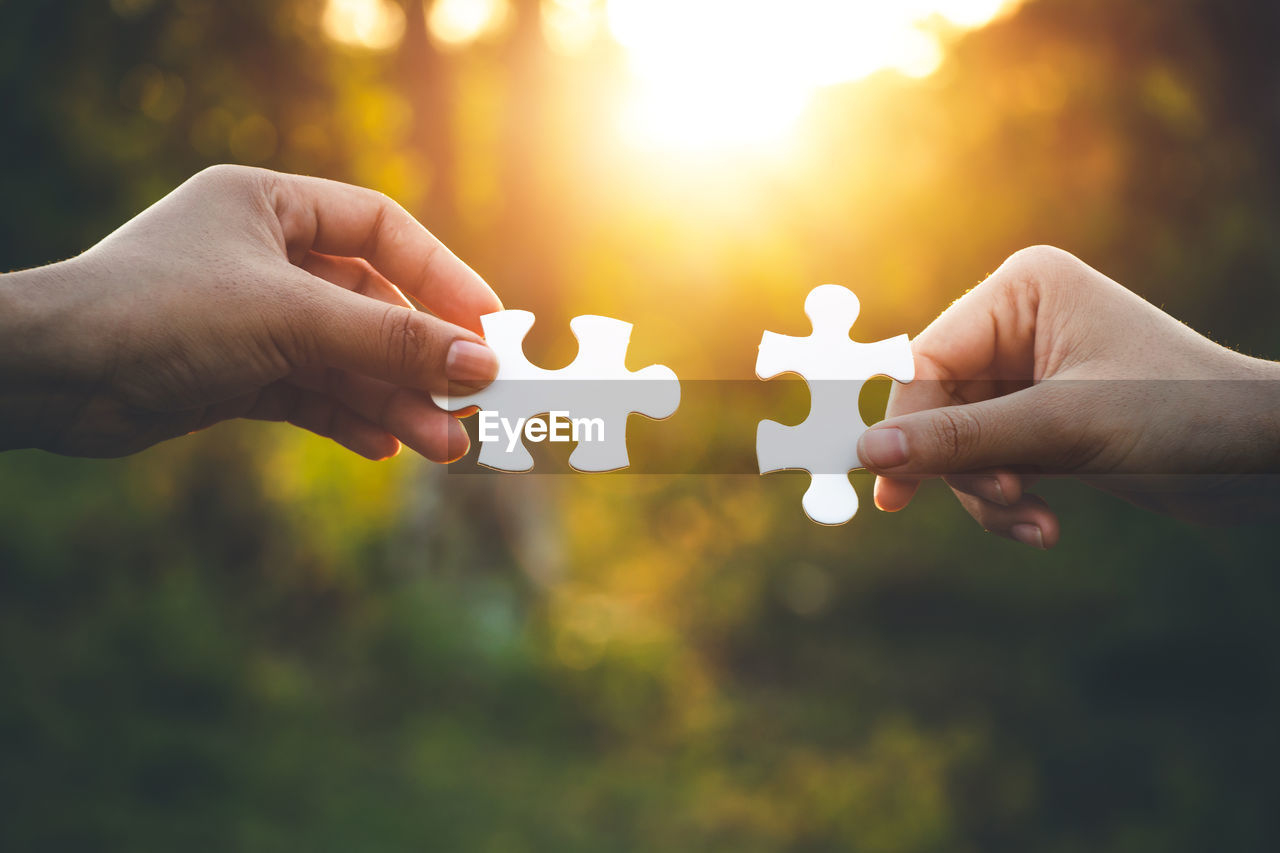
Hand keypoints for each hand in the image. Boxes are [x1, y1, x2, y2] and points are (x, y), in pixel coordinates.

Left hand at [0, 165, 501, 459]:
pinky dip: (348, 417)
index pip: (381, 229)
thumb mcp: (290, 318)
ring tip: (443, 445)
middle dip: (419, 360)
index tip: (488, 324)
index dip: (441, 275)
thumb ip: (389, 341)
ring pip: (345, 359)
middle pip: (369, 305)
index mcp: (269, 205)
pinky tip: (386, 445)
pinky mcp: (235, 372)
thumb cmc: (159, 312)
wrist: (50, 379)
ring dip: (394, 400)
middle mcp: (263, 256)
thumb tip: (479, 362)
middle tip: (471, 406)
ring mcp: (250, 317)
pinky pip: (311, 392)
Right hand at [857, 246, 1279, 547]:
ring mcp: (1030, 372)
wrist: (1270, 456)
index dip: (906, 424)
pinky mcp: (1044, 416)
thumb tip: (867, 455)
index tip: (890, 487)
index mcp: (1023, 291)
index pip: (926, 359)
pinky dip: (1009, 498)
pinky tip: (1045, 525)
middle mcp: (1020, 323)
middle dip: (966, 466)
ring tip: (1037, 523)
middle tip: (1003, 502)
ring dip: (990, 492)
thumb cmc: (1185, 416)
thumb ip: (961, 440)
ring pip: (961, 442)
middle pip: (938, 405)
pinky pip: (992, 460)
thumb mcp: (1065, 428)